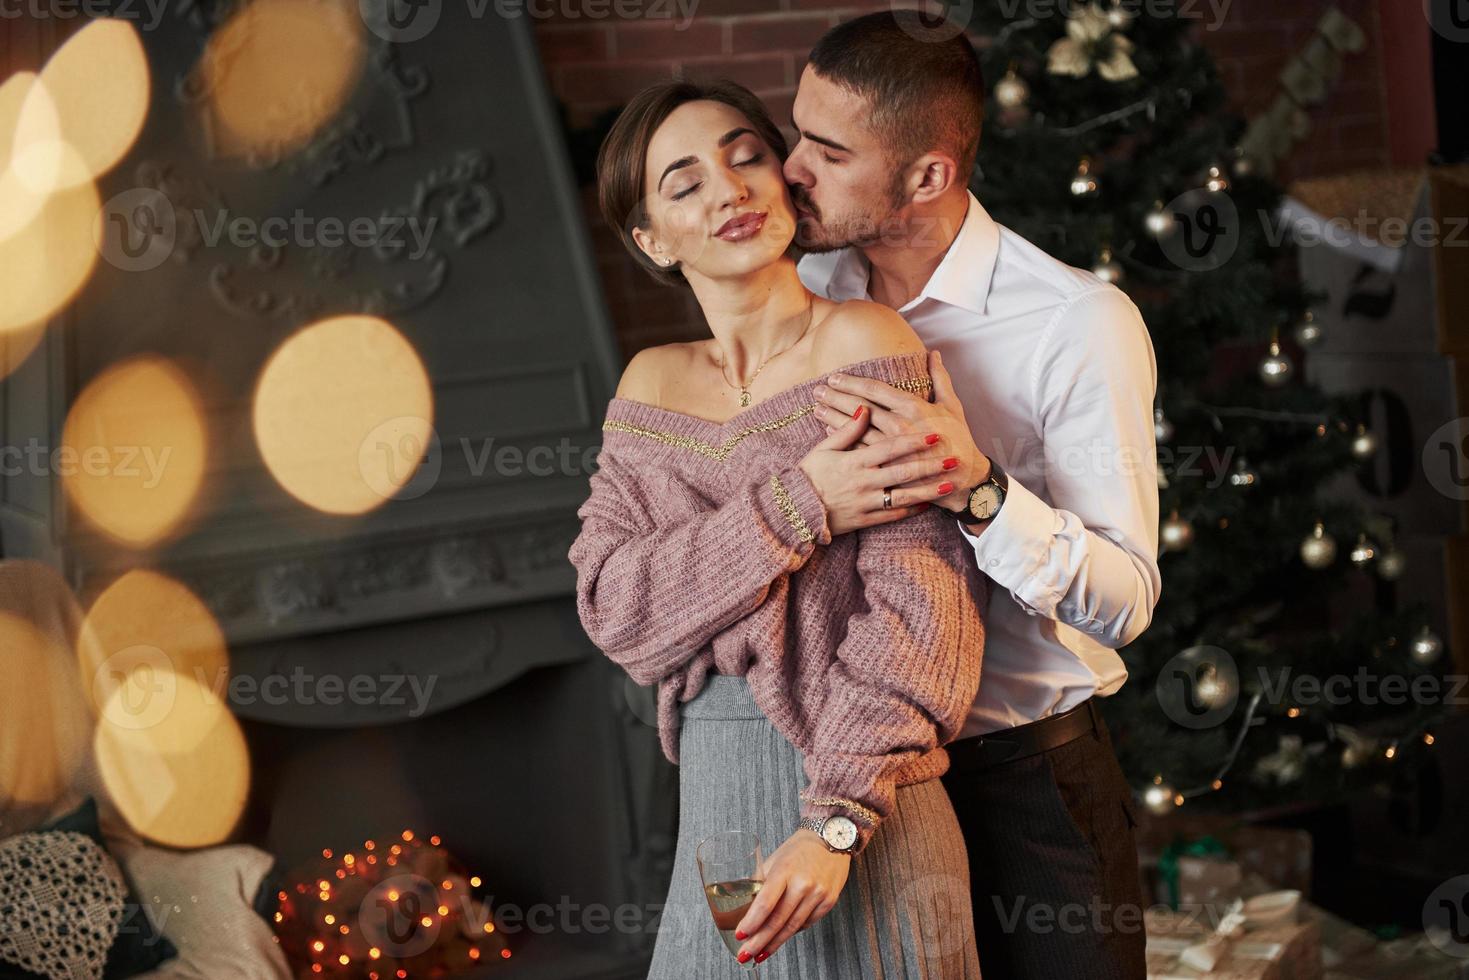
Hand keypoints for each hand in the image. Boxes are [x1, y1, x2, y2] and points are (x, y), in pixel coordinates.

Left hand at [734, 829, 849, 963]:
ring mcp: (818, 894)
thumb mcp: (774, 859)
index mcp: (785, 870)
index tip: (740, 935)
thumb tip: (743, 904)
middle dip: (759, 941)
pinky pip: (807, 923)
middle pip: (778, 920)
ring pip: (793, 926)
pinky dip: (792, 932)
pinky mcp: (829, 902)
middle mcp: (804, 884)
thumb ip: (760, 882)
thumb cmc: (798, 849)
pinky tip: (780, 938)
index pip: (766, 902)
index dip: (752, 922)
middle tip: (745, 954)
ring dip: (774, 943)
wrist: (830, 839)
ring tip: (760, 954)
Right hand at [798, 404, 959, 534]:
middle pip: (903, 472)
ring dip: (928, 490)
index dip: (913, 441)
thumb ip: (847, 430)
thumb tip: (865, 408)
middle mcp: (864, 482)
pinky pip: (892, 515)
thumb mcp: (823, 449)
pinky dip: (911, 510)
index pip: (889, 448)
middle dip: (930, 465)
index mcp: (855, 461)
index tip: (933, 435)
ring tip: (949, 484)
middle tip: (952, 459)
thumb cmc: (809, 475)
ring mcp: (865, 502)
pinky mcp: (865, 520)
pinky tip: (928, 504)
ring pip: (903, 496)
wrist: (794, 510)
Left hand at [813, 350, 989, 513]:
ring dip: (834, 417)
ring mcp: (891, 448)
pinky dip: (842, 439)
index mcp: (913, 407)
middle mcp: (899, 425)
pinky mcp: (887, 466)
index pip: (874, 390)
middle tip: (817, 390)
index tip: (834, 377)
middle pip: (859, 407)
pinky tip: (827, 431)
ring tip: (817, 408)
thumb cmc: (959, 440)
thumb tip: (934, 354)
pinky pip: (859, 449)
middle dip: (836, 397)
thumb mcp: (953, 405)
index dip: (852, 382)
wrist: (962, 478)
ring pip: (855, 428)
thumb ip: (940, 378)